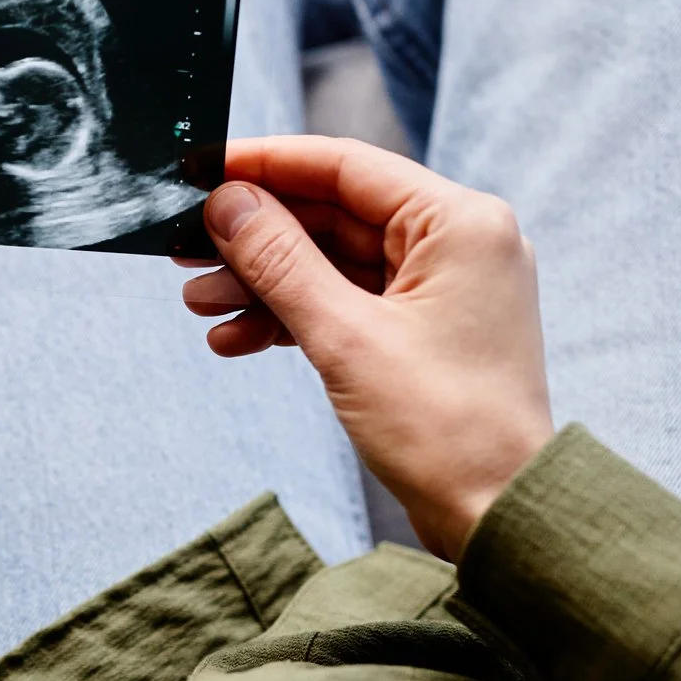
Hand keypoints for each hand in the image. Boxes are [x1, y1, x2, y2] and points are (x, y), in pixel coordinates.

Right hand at [180, 136, 553, 559]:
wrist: (497, 516)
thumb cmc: (445, 428)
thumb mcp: (345, 336)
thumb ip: (280, 260)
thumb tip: (227, 203)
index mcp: (459, 223)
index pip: (345, 166)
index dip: (266, 164)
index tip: (202, 169)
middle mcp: (457, 243)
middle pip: (333, 214)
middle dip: (254, 236)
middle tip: (183, 246)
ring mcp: (441, 288)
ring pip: (332, 262)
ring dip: (263, 281)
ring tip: (200, 302)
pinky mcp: (423, 329)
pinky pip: (345, 302)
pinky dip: (292, 317)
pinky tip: (237, 338)